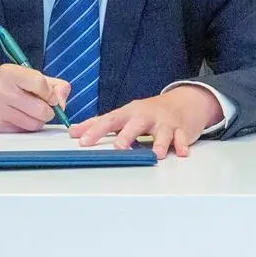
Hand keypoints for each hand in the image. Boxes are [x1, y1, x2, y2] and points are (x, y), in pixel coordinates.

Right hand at [0, 64, 70, 131]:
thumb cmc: (8, 84)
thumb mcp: (29, 75)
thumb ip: (54, 85)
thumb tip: (61, 103)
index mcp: (11, 73)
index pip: (40, 84)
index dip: (51, 94)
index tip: (51, 98)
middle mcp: (1, 90)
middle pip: (40, 109)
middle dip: (48, 111)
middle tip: (44, 108)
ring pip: (33, 124)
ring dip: (39, 121)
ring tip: (32, 113)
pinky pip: (22, 131)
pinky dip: (26, 127)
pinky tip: (20, 118)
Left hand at [73, 85, 221, 157]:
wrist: (183, 102)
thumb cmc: (148, 112)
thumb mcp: (123, 114)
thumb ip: (98, 123)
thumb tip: (73, 131)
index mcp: (129, 113)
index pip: (110, 120)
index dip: (96, 130)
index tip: (83, 141)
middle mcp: (146, 116)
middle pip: (135, 124)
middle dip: (127, 135)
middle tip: (119, 147)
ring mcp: (164, 122)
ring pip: (162, 132)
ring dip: (159, 143)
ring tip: (157, 154)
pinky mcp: (180, 129)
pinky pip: (182, 137)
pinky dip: (182, 144)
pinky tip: (181, 152)